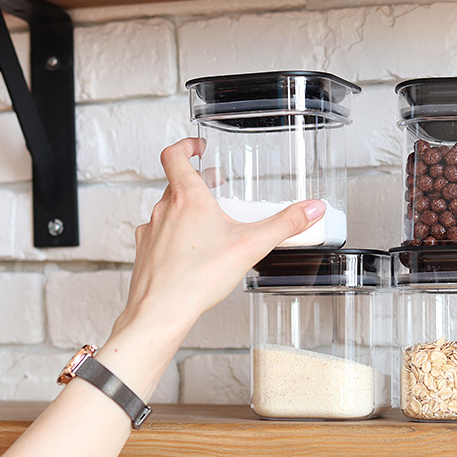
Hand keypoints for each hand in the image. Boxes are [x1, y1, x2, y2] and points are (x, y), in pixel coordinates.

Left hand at [111, 137, 324, 349]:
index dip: (185, 145)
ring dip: (185, 209)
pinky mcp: (145, 252)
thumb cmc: (197, 278)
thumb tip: (312, 209)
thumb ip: (285, 224)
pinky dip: (173, 235)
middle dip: (196, 181)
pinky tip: (190, 252)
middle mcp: (164, 210)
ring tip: (207, 223)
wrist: (160, 312)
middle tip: (213, 185)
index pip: (174, 154)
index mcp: (187, 198)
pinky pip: (159, 234)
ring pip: (167, 209)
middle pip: (175, 183)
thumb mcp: (251, 246)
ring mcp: (151, 231)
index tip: (197, 147)